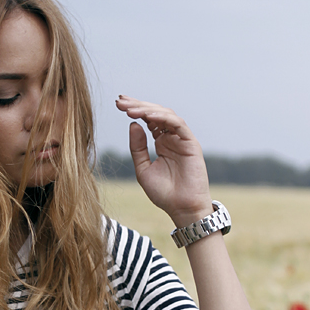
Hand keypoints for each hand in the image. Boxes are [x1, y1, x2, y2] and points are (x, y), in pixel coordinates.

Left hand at [115, 96, 213, 227]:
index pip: (148, 120)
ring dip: (147, 110)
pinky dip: (162, 118)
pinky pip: (177, 124)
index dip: (134, 110)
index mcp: (161, 142)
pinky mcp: (191, 143)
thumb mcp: (143, 169)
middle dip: (138, 105)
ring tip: (130, 109)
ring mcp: (182, 139)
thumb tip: (133, 124)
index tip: (118, 104)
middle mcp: (172, 138)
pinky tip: (147, 117)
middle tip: (120, 101)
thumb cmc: (164, 193)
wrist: (181, 208)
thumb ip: (137, 148)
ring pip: (166, 115)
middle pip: (155, 114)